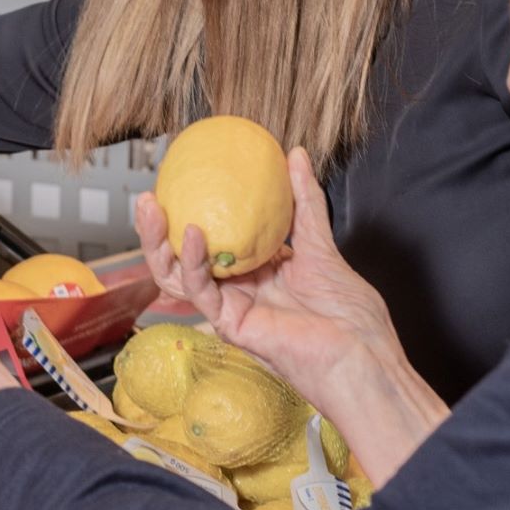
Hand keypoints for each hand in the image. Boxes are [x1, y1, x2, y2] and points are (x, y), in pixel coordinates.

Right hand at [138, 148, 448, 484]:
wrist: (360, 353)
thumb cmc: (350, 313)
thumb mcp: (321, 244)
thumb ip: (304, 202)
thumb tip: (297, 155)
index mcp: (258, 270)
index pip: (213, 241)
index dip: (190, 214)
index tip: (177, 183)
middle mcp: (239, 288)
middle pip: (184, 259)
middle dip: (158, 230)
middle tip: (149, 197)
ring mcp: (232, 306)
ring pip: (180, 276)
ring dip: (158, 243)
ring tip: (150, 209)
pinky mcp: (231, 324)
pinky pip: (202, 290)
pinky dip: (193, 261)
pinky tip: (191, 234)